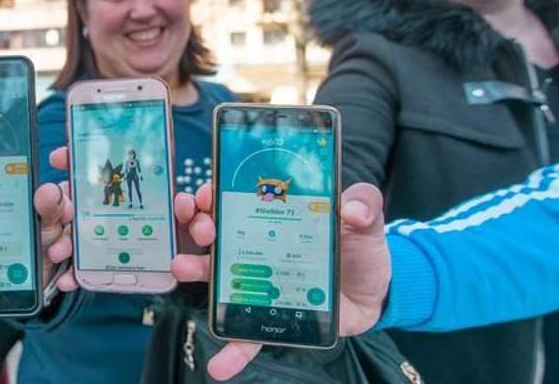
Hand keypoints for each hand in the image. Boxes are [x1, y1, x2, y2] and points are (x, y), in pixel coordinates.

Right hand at [169, 182, 391, 379]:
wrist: (375, 294)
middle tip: (203, 227)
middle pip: (215, 232)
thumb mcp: (365, 222)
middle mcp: (256, 246)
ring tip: (183, 267)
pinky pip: (246, 336)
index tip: (204, 194)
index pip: (232, 199)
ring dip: (194, 269)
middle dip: (198, 224)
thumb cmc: (361, 250)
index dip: (211, 193)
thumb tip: (351, 208)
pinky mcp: (269, 314)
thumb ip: (364, 204)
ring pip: (216, 275)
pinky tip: (219, 365)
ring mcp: (258, 281)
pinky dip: (231, 351)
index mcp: (272, 217)